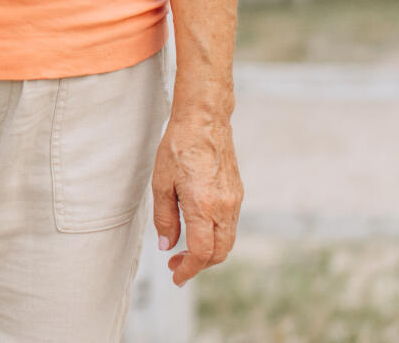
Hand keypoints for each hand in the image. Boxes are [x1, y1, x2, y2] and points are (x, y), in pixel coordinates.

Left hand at [150, 110, 242, 284]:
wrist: (204, 121)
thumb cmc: (177, 147)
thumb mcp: (160, 183)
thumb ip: (164, 217)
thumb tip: (166, 245)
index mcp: (203, 206)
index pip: (202, 252)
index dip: (189, 270)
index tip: (177, 277)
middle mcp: (224, 208)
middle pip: (219, 252)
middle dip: (198, 265)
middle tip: (176, 265)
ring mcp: (234, 201)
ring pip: (227, 241)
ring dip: (208, 252)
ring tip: (184, 250)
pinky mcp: (237, 193)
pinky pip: (229, 225)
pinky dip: (215, 236)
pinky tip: (197, 230)